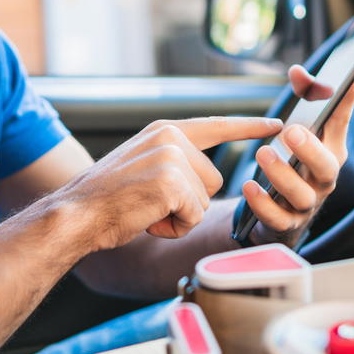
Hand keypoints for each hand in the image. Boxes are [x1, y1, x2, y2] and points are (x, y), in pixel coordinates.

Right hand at [53, 116, 283, 250]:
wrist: (77, 213)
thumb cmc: (107, 200)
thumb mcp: (144, 166)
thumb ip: (174, 161)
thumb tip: (208, 178)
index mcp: (163, 130)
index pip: (217, 125)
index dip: (250, 127)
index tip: (277, 126)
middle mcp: (170, 137)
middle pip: (214, 180)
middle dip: (189, 202)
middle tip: (151, 204)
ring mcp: (171, 157)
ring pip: (205, 200)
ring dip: (181, 216)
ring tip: (147, 211)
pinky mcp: (172, 181)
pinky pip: (194, 215)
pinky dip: (174, 227)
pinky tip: (148, 220)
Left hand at [242, 65, 353, 243]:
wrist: (280, 212)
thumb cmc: (293, 164)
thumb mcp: (298, 130)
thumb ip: (302, 98)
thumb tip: (298, 71)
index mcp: (330, 151)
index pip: (341, 123)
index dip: (348, 99)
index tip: (353, 74)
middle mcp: (323, 179)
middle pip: (327, 167)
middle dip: (311, 149)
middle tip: (292, 131)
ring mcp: (306, 203)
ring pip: (301, 194)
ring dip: (282, 174)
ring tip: (262, 153)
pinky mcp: (286, 223)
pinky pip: (278, 217)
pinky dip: (263, 203)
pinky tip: (250, 187)